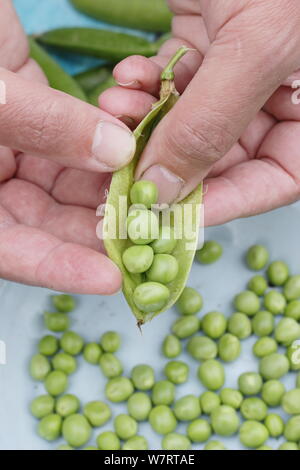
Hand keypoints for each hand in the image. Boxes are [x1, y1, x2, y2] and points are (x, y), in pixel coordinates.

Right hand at [0, 0, 136, 293]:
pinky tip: (138, 156)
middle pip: (46, 227)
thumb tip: (118, 154)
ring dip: (110, 193)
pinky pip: (79, 151)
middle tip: (146, 237)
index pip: (9, 251)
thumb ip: (43, 125)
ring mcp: (16, 155)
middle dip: (96, 232)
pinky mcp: (40, 125)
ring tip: (151, 199)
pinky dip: (108, 154)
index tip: (108, 279)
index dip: (56, 269)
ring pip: (69, 190)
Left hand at [101, 0, 299, 224]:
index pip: (274, 181)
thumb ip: (212, 125)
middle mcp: (280, 98)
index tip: (169, 213)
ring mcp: (242, 72)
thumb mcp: (260, 44)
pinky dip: (148, 82)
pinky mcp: (209, 43)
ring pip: (190, 121)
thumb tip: (164, 191)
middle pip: (224, 156)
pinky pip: (174, 82)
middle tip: (127, 159)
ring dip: (150, 118)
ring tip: (120, 105)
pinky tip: (129, 74)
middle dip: (171, 156)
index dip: (225, 202)